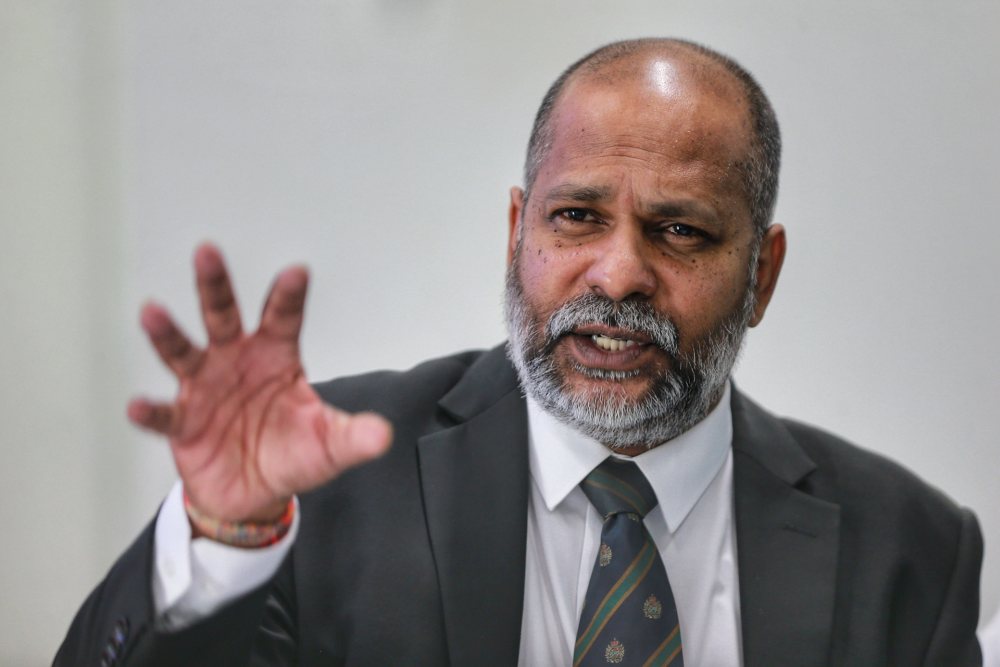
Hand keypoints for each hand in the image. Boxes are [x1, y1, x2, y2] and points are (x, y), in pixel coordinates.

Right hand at [128, 244, 391, 523]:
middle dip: (216, 285)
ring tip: (152, 312)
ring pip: (184, 352)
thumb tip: (382, 434)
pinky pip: (165, 414)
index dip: (289, 296)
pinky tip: (139, 406)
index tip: (297, 272)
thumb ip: (353, 436)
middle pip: (223, 316)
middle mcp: (236, 362)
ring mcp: (205, 388)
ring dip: (168, 333)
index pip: (283, 319)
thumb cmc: (290, 454)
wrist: (254, 494)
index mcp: (275, 357)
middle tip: (208, 252)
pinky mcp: (183, 422)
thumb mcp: (329, 445)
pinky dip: (151, 412)